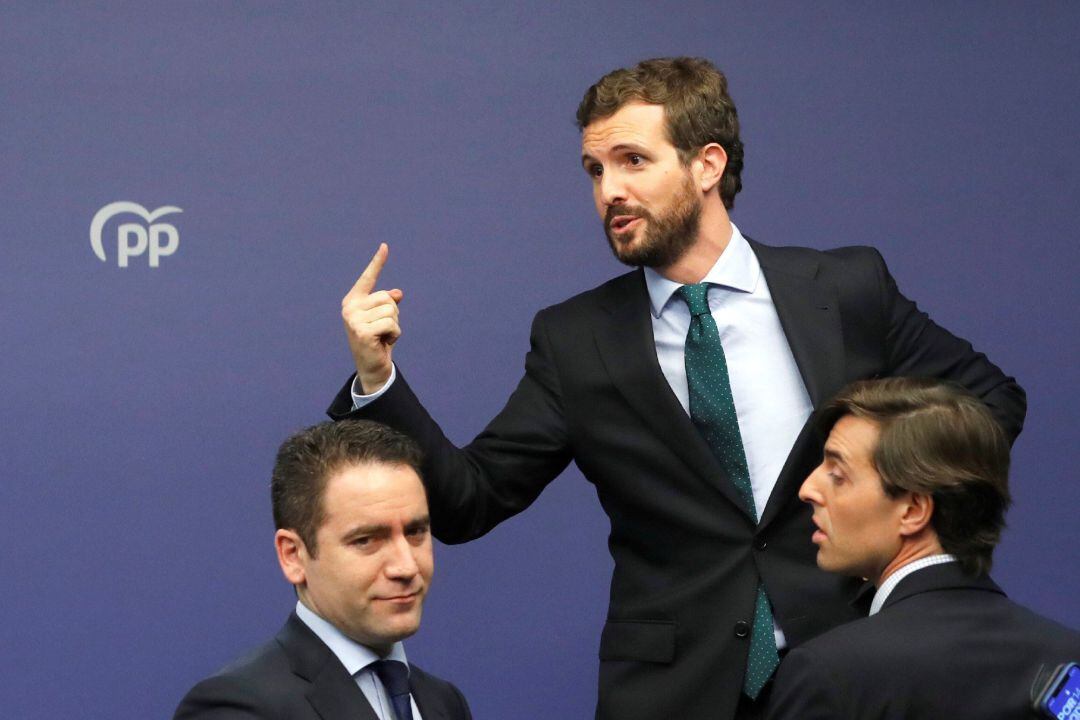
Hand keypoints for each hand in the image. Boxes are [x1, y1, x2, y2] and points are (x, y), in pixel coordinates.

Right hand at [342, 243, 402, 393]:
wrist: (372, 366)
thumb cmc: (378, 340)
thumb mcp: (384, 318)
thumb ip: (389, 303)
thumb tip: (397, 293)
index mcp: (353, 301)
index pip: (368, 279)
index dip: (377, 262)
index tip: (385, 246)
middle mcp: (350, 307)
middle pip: (387, 298)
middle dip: (393, 314)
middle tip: (383, 329)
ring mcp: (354, 319)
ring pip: (392, 311)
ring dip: (395, 325)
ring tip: (383, 336)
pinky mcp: (362, 331)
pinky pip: (392, 324)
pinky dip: (394, 334)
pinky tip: (384, 343)